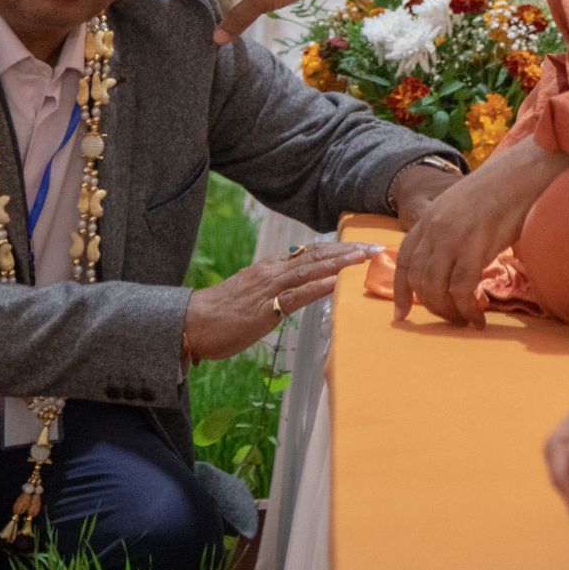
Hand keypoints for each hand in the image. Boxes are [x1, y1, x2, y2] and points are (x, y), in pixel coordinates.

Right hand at [184, 240, 382, 360]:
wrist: (192, 323)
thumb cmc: (222, 314)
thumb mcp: (254, 295)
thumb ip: (277, 289)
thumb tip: (301, 287)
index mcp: (270, 268)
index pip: (310, 252)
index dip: (337, 248)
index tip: (361, 246)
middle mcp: (272, 271)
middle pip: (316, 256)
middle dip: (347, 251)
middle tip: (376, 247)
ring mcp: (268, 288)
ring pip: (310, 269)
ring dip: (340, 263)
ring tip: (364, 257)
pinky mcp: (265, 309)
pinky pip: (297, 294)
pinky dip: (319, 286)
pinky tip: (338, 282)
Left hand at [392, 142, 568, 327]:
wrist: (520, 176)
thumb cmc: (498, 193)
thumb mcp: (459, 209)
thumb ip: (446, 233)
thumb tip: (447, 265)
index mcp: (427, 219)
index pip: (404, 262)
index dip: (400, 291)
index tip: (401, 315)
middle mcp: (434, 230)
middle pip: (419, 280)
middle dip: (431, 306)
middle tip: (450, 318)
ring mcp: (452, 239)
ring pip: (436, 288)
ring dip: (449, 312)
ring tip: (465, 320)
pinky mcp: (475, 248)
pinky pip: (461, 289)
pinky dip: (467, 309)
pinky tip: (479, 318)